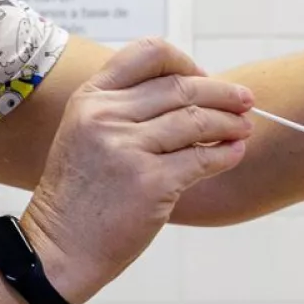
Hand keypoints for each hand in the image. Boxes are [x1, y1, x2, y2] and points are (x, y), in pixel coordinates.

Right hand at [20, 41, 250, 303]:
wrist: (59, 249)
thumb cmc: (78, 197)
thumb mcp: (84, 136)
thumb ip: (123, 109)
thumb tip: (189, 91)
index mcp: (90, 99)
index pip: (147, 54)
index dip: (184, 61)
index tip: (203, 76)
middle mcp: (106, 117)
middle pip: (181, 86)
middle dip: (221, 92)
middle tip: (245, 100)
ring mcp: (128, 149)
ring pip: (197, 120)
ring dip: (230, 123)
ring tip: (244, 128)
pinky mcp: (150, 182)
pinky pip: (202, 159)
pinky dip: (225, 154)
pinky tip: (234, 153)